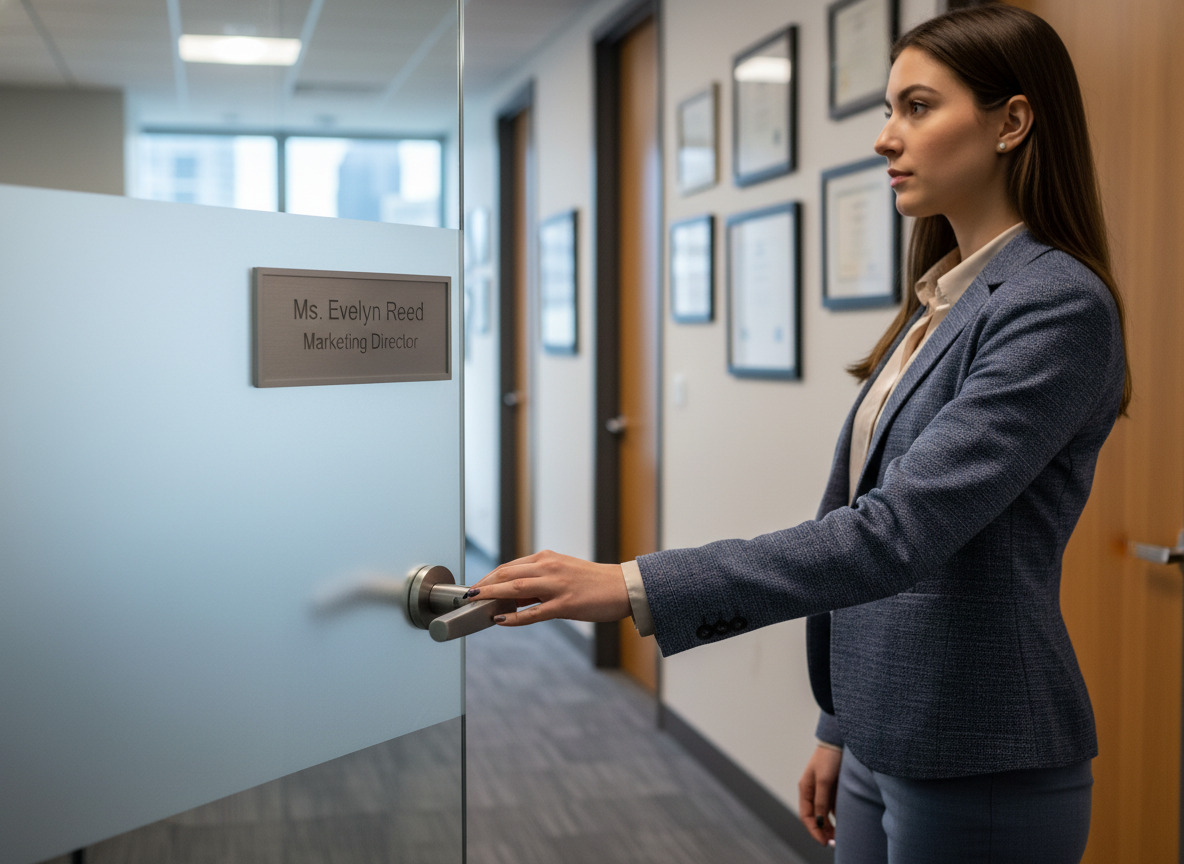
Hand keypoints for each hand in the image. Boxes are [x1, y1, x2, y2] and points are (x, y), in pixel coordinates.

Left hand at [467, 550, 631, 625]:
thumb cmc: (594, 583)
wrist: (623, 587)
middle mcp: (549, 568)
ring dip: (492, 595)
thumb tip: (512, 596)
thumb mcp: (563, 572)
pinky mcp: (565, 604)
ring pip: (516, 588)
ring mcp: (557, 586)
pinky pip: (534, 612)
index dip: (489, 577)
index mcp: (547, 558)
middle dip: (484, 585)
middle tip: (468, 596)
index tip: (476, 587)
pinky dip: (515, 616)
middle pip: (507, 573)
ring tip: (476, 604)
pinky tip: (501, 619)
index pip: (510, 565)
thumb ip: (539, 581)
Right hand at [798, 744, 840, 845]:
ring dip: (829, 825)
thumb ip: (821, 801)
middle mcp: (813, 791)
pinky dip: (836, 816)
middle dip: (822, 831)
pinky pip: (833, 806)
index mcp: (805, 789)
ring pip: (824, 813)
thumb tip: (820, 821)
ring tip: (838, 837)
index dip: (814, 831)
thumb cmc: (829, 758)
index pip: (806, 816)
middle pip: (815, 817)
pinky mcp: (834, 787)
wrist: (839, 740)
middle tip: (833, 843)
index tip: (824, 842)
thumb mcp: (825, 780)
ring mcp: (823, 789)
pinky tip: (843, 823)